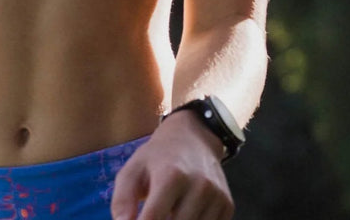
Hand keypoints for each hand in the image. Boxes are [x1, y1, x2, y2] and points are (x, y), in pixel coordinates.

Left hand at [110, 111, 233, 219]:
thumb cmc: (158, 157)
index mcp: (171, 175)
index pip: (154, 218)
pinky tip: (186, 213)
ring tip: (170, 211)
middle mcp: (199, 186)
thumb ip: (122, 200)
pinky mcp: (228, 205)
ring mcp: (216, 196)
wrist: (194, 137)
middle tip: (156, 213)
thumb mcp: (133, 169)